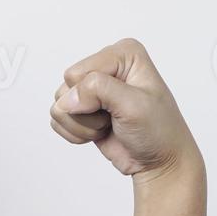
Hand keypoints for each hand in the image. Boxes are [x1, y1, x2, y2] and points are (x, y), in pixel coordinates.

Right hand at [49, 38, 201, 182]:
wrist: (159, 162)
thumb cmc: (157, 132)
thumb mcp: (134, 105)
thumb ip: (99, 90)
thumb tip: (66, 99)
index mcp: (123, 54)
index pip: (78, 73)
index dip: (92, 96)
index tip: (120, 107)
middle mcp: (106, 66)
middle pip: (66, 88)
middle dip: (87, 112)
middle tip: (114, 118)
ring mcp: (92, 88)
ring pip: (59, 105)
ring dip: (82, 125)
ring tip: (108, 126)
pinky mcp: (82, 109)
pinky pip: (57, 120)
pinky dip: (76, 133)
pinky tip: (100, 133)